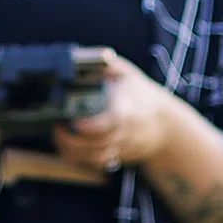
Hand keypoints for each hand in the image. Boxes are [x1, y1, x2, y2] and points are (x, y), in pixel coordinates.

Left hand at [50, 51, 179, 176]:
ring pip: (95, 157)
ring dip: (72, 150)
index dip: (92, 125)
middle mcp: (125, 131)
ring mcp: (121, 146)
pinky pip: (96, 164)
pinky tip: (67, 146)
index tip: (75, 121)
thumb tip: (80, 58)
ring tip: (58, 135)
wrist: (165, 125)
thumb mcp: (127, 74)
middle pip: (98, 143)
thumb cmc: (140, 94)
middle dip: (72, 139)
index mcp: (128, 108)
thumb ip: (106, 66)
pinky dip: (79, 158)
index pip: (113, 121)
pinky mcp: (117, 157)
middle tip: (56, 125)